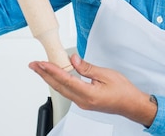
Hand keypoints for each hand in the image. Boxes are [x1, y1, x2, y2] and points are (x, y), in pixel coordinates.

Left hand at [29, 54, 157, 126]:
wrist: (132, 104)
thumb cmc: (123, 91)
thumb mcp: (106, 75)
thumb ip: (87, 68)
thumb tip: (73, 60)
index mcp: (88, 94)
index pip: (65, 80)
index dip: (52, 70)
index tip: (42, 63)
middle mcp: (82, 101)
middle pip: (58, 86)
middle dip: (44, 74)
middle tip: (33, 65)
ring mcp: (82, 103)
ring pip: (61, 89)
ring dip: (50, 78)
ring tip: (40, 68)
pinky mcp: (84, 101)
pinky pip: (67, 91)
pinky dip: (59, 82)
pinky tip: (56, 76)